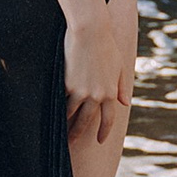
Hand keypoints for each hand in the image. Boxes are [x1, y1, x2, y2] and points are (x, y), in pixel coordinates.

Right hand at [65, 8, 129, 151]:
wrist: (91, 32)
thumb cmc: (106, 46)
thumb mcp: (119, 67)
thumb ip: (121, 87)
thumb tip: (125, 103)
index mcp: (110, 93)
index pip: (108, 119)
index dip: (104, 132)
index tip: (100, 141)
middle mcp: (96, 96)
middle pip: (86, 122)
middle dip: (79, 135)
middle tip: (72, 144)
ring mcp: (80, 91)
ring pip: (71, 114)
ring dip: (65, 125)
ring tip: (59, 133)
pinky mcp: (66, 84)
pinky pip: (61, 100)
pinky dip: (57, 107)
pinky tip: (51, 113)